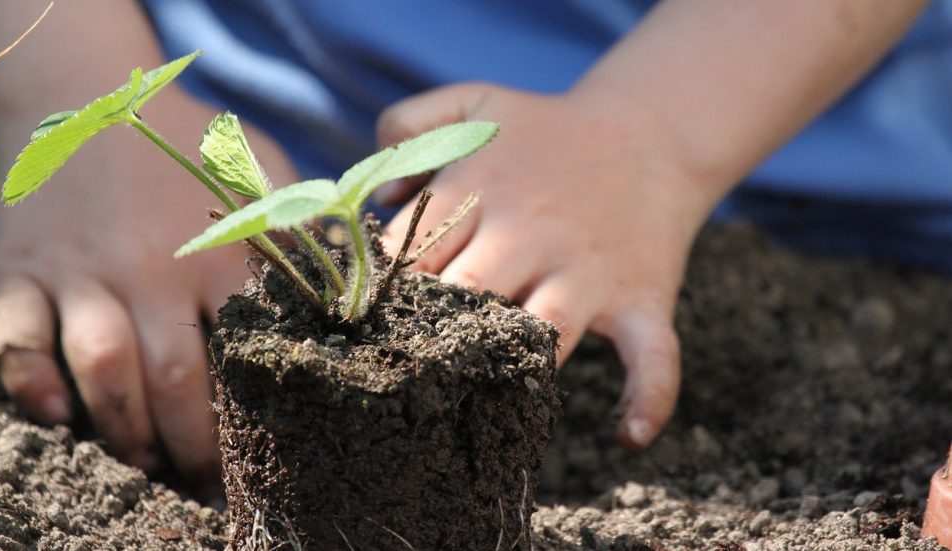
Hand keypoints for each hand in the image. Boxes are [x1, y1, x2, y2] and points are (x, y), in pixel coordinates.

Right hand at [0, 91, 295, 494]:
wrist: (82, 92)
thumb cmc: (182, 141)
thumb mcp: (254, 167)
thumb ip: (296, 219)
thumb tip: (350, 271)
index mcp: (216, 250)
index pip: (244, 352)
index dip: (254, 416)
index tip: (264, 454)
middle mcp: (149, 267)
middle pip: (174, 379)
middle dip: (193, 447)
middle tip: (205, 482)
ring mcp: (81, 270)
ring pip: (102, 370)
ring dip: (124, 429)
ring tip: (145, 462)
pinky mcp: (22, 269)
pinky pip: (14, 339)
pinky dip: (29, 383)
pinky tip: (57, 416)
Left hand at [377, 83, 717, 447]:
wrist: (650, 132)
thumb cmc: (546, 131)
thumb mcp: (473, 103)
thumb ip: (407, 124)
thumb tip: (379, 199)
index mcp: (482, 191)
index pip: (413, 254)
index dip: (384, 292)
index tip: (364, 322)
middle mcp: (530, 235)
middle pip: (465, 295)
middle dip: (431, 333)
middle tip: (403, 370)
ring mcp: (588, 272)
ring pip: (542, 332)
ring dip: (511, 367)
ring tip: (479, 401)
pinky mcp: (641, 299)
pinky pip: (653, 356)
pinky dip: (650, 397)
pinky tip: (628, 435)